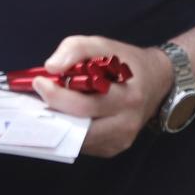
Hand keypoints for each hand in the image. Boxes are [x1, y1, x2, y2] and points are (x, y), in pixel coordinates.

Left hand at [31, 36, 173, 157]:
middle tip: (38, 94)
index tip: (40, 82)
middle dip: (54, 111)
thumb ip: (76, 49)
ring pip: (78, 140)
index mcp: (128, 97)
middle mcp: (127, 124)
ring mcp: (121, 140)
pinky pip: (84, 144)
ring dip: (59, 122)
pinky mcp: (113, 148)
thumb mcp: (103, 45)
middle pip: (80, 126)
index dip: (59, 96)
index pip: (86, 105)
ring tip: (48, 103)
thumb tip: (51, 67)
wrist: (156, 82)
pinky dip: (70, 130)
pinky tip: (64, 113)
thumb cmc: (126, 62)